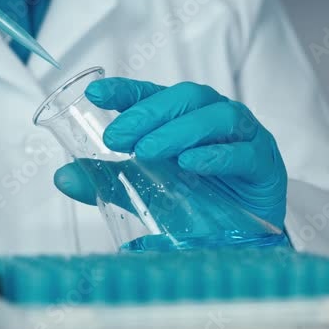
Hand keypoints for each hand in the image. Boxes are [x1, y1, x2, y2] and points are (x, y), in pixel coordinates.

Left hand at [54, 79, 287, 229]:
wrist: (244, 238)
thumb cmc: (198, 201)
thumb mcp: (146, 191)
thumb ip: (109, 181)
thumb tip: (63, 176)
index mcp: (183, 118)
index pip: (152, 94)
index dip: (125, 89)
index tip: (96, 94)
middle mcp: (214, 118)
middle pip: (184, 98)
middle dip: (148, 113)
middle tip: (117, 136)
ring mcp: (244, 137)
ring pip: (215, 117)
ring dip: (179, 131)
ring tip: (148, 151)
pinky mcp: (265, 164)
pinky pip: (244, 152)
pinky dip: (216, 156)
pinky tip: (192, 165)